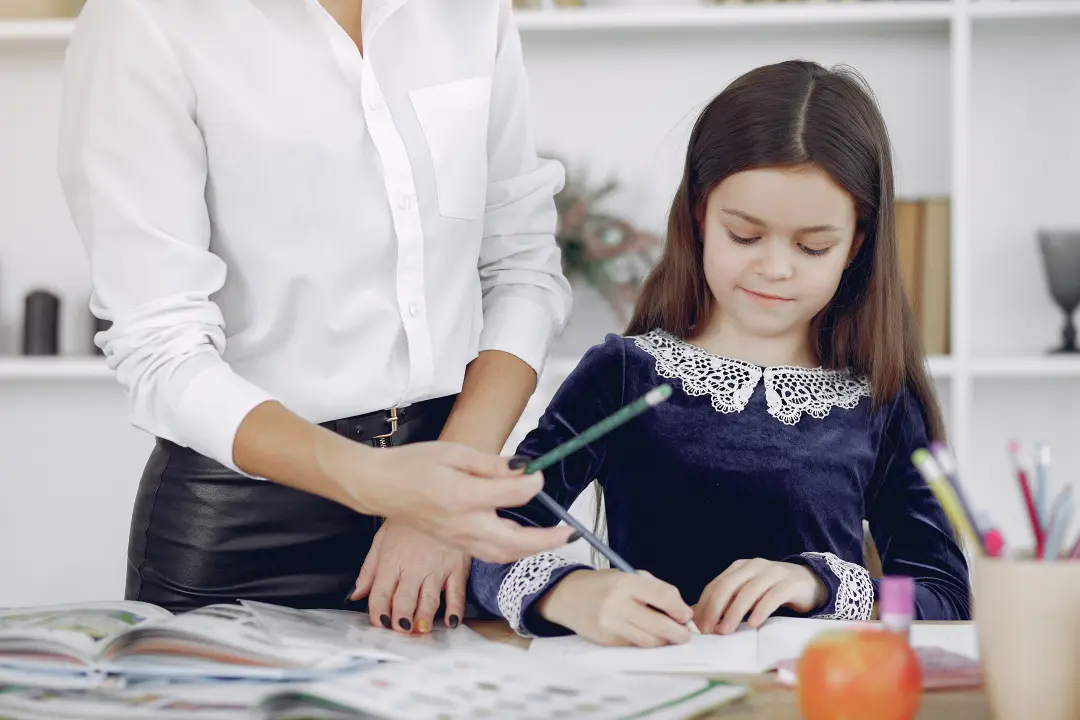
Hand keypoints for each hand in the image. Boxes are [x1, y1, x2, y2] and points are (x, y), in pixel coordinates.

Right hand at [315, 436, 573, 562]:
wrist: (382, 486)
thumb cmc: (415, 464)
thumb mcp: (455, 453)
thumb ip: (492, 465)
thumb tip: (523, 470)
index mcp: (464, 496)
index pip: (513, 495)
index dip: (533, 482)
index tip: (538, 471)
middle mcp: (464, 525)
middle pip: (515, 542)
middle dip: (547, 540)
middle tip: (570, 532)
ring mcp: (459, 539)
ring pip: (503, 555)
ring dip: (532, 551)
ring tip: (553, 539)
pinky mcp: (455, 545)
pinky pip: (489, 555)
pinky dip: (512, 552)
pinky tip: (523, 541)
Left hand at [350, 520, 469, 633]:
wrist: (439, 498)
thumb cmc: (408, 521)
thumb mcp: (382, 539)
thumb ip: (369, 570)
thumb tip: (356, 595)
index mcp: (391, 560)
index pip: (379, 594)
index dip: (377, 613)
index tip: (379, 624)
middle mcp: (412, 567)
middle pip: (403, 602)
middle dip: (399, 622)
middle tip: (400, 633)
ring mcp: (437, 568)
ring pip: (428, 602)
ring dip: (422, 620)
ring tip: (419, 632)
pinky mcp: (457, 568)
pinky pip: (457, 594)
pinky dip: (455, 611)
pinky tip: (451, 622)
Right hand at [537, 569, 693, 647]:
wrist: (566, 595)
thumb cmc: (603, 584)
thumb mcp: (628, 576)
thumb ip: (655, 590)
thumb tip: (682, 613)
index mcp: (626, 582)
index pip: (664, 597)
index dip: (680, 609)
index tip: (686, 615)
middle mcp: (617, 604)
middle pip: (660, 625)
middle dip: (679, 633)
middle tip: (685, 634)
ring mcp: (610, 625)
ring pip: (649, 641)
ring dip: (663, 640)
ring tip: (667, 635)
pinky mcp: (605, 641)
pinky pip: (634, 645)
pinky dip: (644, 641)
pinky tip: (643, 633)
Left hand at [694, 558, 827, 634]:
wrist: (808, 582)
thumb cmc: (771, 590)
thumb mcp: (747, 593)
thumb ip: (727, 602)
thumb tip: (699, 618)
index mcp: (739, 567)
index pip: (715, 585)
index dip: (704, 605)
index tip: (697, 627)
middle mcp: (753, 566)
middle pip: (728, 586)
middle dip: (715, 609)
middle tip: (709, 631)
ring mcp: (773, 572)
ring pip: (749, 591)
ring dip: (735, 612)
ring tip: (726, 630)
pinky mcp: (790, 583)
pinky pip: (773, 596)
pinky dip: (761, 610)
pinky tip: (754, 624)